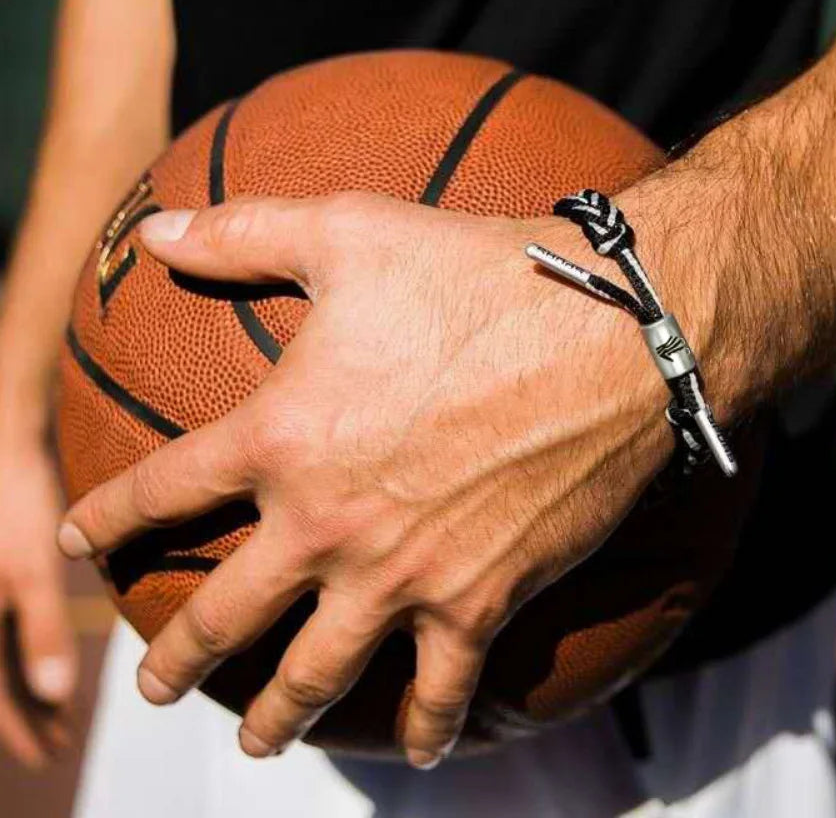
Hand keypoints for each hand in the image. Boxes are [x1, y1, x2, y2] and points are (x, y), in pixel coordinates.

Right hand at [0, 427, 75, 766]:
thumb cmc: (10, 500)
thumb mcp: (29, 569)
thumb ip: (40, 632)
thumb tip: (54, 694)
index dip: (21, 730)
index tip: (53, 754)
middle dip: (22, 715)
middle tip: (57, 741)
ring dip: (21, 684)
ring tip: (58, 707)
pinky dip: (20, 648)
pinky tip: (44, 651)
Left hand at [58, 191, 688, 767]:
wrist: (609, 336)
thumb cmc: (478, 275)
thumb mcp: (352, 231)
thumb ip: (245, 233)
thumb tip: (162, 230)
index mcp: (282, 437)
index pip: (163, 492)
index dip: (109, 520)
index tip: (84, 543)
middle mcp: (326, 523)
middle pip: (225, 612)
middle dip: (179, 656)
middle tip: (157, 685)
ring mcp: (403, 574)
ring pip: (317, 674)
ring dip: (277, 716)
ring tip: (256, 741)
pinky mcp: (481, 599)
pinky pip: (444, 687)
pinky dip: (427, 726)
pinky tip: (419, 747)